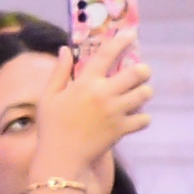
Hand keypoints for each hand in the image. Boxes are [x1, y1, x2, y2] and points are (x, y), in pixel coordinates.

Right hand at [34, 30, 154, 189]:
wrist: (60, 160)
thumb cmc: (51, 128)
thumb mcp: (49, 97)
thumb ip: (59, 72)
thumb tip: (64, 49)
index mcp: (85, 83)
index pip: (107, 54)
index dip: (121, 40)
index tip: (131, 33)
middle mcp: (103, 94)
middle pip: (138, 72)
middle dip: (143, 70)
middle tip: (139, 74)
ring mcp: (114, 112)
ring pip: (145, 93)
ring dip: (144, 93)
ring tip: (136, 96)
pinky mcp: (121, 129)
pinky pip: (144, 118)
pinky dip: (142, 118)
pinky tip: (134, 118)